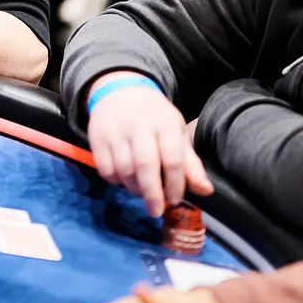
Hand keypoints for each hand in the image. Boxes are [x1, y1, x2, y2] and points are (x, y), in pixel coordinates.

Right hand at [86, 72, 211, 216]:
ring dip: (134, 188)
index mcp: (165, 123)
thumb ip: (189, 163)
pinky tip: (124, 179)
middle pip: (145, 165)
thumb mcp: (175, 133)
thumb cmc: (154, 117)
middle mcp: (139, 125)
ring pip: (124, 169)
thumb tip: (206, 191)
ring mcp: (115, 130)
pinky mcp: (97, 137)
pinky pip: (105, 168)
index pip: (173, 158)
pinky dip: (115, 180)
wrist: (120, 91)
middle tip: (156, 211)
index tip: (175, 200)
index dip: (175, 183)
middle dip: (152, 193)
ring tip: (141, 191)